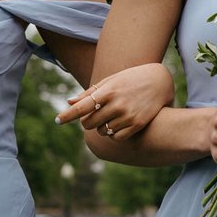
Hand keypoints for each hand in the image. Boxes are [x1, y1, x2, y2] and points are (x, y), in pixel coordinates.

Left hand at [59, 62, 175, 138]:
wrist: (160, 80)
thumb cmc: (131, 79)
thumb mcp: (111, 81)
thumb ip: (90, 92)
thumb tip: (70, 103)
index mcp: (107, 91)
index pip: (81, 107)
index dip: (67, 115)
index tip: (57, 121)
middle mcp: (116, 104)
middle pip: (89, 123)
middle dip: (88, 121)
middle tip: (94, 116)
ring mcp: (127, 115)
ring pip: (103, 131)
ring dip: (102, 128)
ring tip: (110, 118)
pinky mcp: (137, 124)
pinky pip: (116, 137)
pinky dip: (113, 134)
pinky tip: (118, 125)